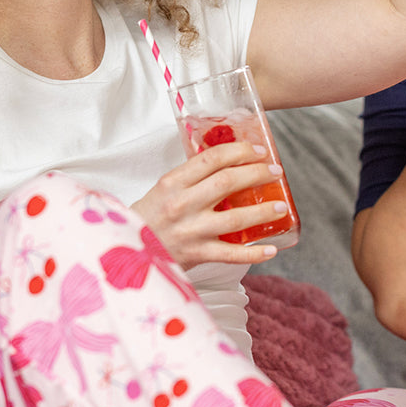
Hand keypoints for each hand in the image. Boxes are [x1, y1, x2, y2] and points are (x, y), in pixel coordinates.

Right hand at [131, 140, 288, 266]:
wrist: (124, 254)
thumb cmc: (147, 220)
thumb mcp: (163, 191)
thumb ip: (191, 179)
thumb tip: (229, 164)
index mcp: (172, 183)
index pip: (212, 159)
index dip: (240, 151)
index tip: (258, 151)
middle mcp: (182, 204)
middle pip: (228, 182)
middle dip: (258, 174)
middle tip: (275, 172)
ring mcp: (191, 231)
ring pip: (236, 218)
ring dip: (263, 211)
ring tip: (280, 206)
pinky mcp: (196, 255)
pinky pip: (232, 254)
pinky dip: (254, 253)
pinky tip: (272, 248)